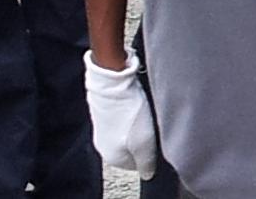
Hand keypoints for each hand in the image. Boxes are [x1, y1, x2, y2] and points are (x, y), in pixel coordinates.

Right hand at [84, 47, 157, 178]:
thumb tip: (148, 174)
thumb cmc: (128, 111)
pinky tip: (133, 102)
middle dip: (142, 136)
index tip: (153, 137)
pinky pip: (120, 116)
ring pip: (126, 131)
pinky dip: (129, 110)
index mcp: (113, 158)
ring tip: (141, 110)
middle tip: (149, 122)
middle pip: (131, 147)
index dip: (149, 151)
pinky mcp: (102, 109)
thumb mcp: (144, 143)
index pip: (137, 165)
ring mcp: (101, 127)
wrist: (112, 81)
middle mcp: (103, 146)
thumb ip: (146, 164)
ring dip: (136, 122)